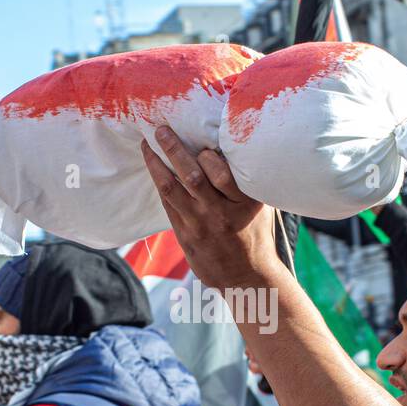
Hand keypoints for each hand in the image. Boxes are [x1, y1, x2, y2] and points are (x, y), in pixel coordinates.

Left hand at [140, 127, 283, 290]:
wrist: (245, 277)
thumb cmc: (254, 233)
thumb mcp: (260, 206)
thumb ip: (246, 181)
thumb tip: (228, 145)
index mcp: (244, 204)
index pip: (222, 174)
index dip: (208, 156)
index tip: (201, 143)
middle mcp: (221, 214)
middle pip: (192, 177)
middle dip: (173, 149)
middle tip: (160, 129)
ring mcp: (200, 226)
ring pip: (171, 189)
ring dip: (156, 164)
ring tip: (146, 144)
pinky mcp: (185, 235)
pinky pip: (167, 204)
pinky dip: (159, 182)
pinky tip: (153, 166)